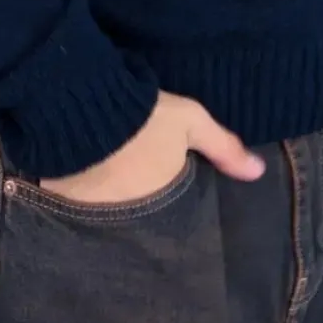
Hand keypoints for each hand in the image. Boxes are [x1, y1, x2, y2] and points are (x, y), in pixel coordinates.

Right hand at [35, 90, 265, 203]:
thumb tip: (259, 172)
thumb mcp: (190, 121)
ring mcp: (94, 213)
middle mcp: (129, 215)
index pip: (172, 215)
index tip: (172, 192)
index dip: (171, 201)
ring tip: (112, 178)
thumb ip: (224, 147)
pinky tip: (84, 177)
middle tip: (140, 182)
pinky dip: (83, 196)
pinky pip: (78, 207)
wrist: (81, 106)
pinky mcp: (63, 203)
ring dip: (113, 200)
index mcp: (161, 198)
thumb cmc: (143, 116)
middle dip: (142, 203)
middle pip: (140, 216)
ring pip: (109, 213)